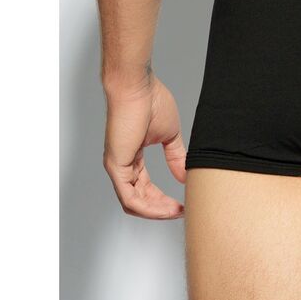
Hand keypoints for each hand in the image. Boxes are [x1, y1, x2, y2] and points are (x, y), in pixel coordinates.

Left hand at [103, 74, 186, 219]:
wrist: (137, 86)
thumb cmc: (150, 101)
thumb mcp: (169, 135)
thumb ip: (176, 156)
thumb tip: (184, 175)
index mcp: (133, 156)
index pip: (144, 187)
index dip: (163, 199)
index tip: (181, 203)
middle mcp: (122, 164)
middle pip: (139, 198)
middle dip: (160, 209)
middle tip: (180, 212)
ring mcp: (117, 166)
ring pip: (133, 202)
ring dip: (155, 211)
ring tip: (175, 212)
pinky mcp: (115, 166)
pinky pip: (129, 197)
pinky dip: (147, 207)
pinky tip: (163, 208)